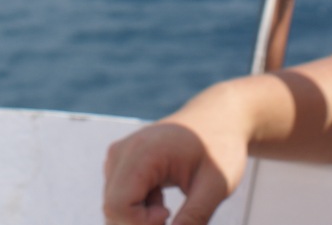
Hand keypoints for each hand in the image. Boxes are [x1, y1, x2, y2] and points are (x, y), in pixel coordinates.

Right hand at [102, 89, 251, 224]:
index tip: (169, 218)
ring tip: (168, 210)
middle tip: (172, 219)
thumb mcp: (216, 186)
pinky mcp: (121, 163)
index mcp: (143, 152)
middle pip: (112, 208)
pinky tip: (161, 202)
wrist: (218, 118)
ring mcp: (118, 156)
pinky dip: (139, 211)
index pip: (118, 205)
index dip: (141, 224)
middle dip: (140, 224)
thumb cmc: (220, 146)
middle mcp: (122, 151)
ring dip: (140, 219)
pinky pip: (119, 198)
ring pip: (114, 206)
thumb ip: (195, 217)